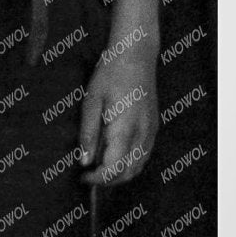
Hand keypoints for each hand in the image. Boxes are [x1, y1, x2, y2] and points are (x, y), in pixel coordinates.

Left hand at [79, 41, 156, 185]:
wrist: (136, 56)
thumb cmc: (109, 75)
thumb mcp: (90, 102)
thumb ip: (88, 133)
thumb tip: (84, 161)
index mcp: (126, 129)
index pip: (114, 168)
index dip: (98, 179)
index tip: (81, 177)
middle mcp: (143, 134)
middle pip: (129, 172)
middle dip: (108, 180)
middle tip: (88, 175)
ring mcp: (151, 131)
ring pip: (139, 166)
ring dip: (120, 173)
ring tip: (98, 168)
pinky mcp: (154, 127)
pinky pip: (144, 154)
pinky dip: (130, 163)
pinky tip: (113, 156)